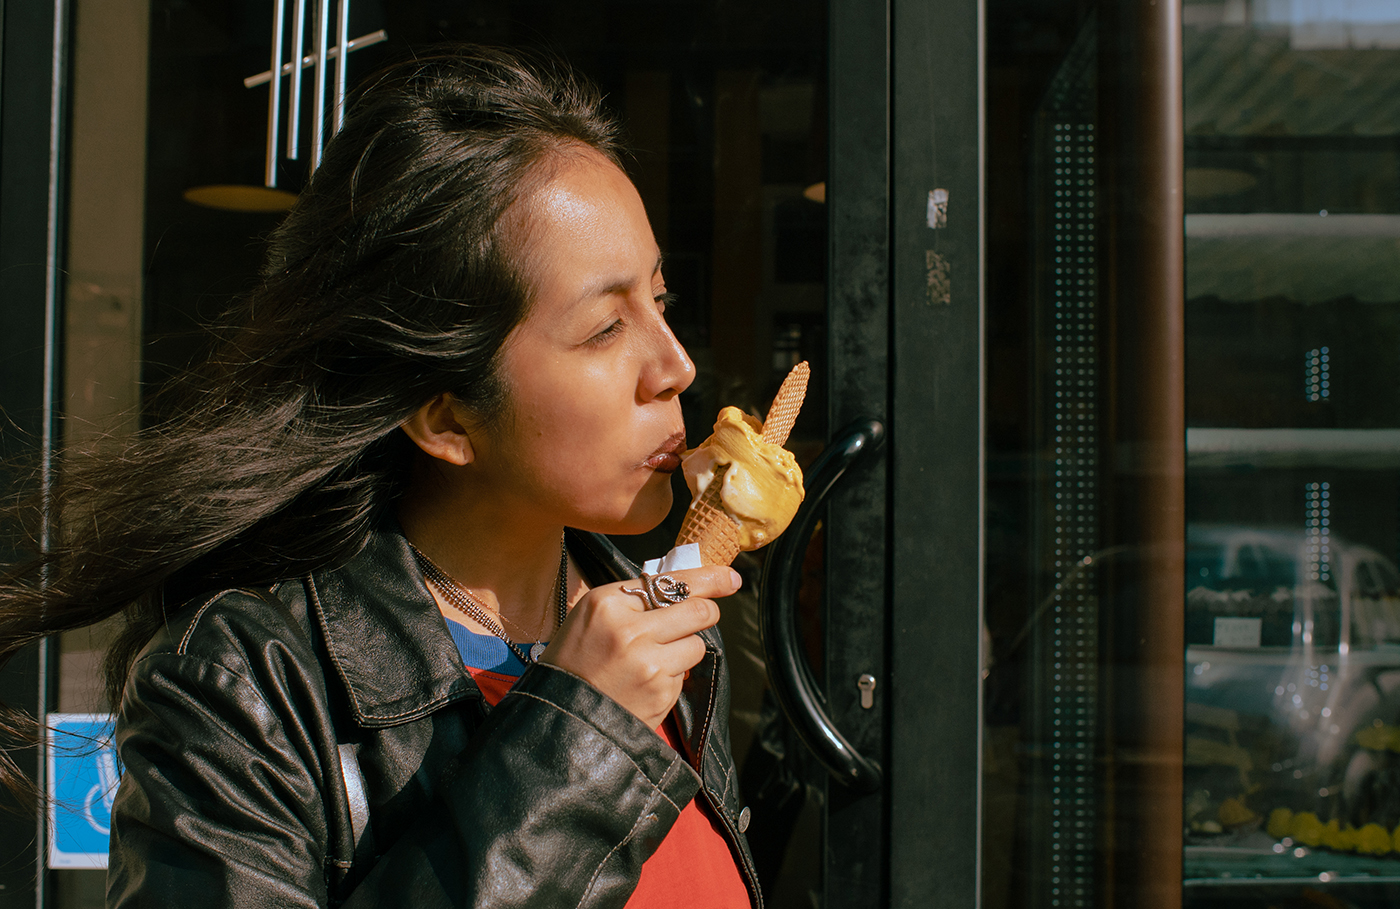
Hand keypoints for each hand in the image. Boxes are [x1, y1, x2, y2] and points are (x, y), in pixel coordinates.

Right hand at [539, 566, 740, 728]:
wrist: (560, 714)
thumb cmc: (575, 661)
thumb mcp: (592, 617)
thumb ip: (633, 599)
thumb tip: (684, 584)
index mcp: (608, 602)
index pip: (672, 581)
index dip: (708, 578)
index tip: (730, 577)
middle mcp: (630, 629)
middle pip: (699, 610)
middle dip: (706, 613)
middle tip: (700, 617)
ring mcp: (647, 662)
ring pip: (698, 644)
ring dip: (685, 650)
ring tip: (653, 659)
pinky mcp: (659, 691)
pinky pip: (685, 675)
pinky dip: (672, 677)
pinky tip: (645, 683)